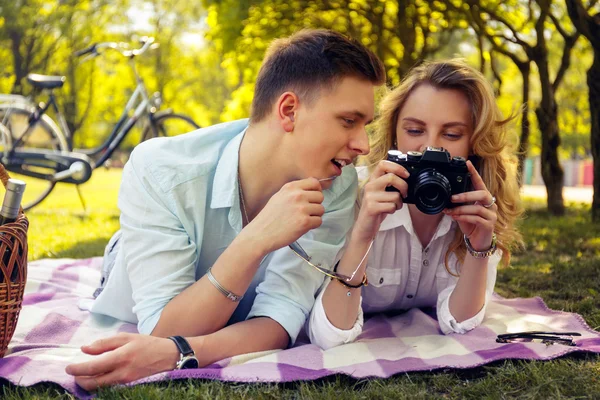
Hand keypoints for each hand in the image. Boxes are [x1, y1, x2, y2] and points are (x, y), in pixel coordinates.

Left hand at [65, 333, 179, 390]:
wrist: (168, 356)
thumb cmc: (147, 344)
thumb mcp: (127, 338)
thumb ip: (104, 344)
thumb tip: (84, 349)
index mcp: (120, 357)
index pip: (92, 367)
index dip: (77, 369)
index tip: (68, 367)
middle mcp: (122, 373)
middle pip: (93, 383)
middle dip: (79, 380)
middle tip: (74, 373)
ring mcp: (125, 382)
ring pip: (100, 388)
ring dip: (88, 383)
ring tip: (84, 375)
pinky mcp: (129, 386)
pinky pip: (109, 388)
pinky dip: (99, 384)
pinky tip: (98, 378)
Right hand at [245, 177, 324, 253]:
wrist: (260, 234)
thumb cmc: (269, 218)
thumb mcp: (279, 196)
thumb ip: (294, 191)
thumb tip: (312, 188)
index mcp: (290, 187)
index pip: (314, 182)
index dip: (316, 190)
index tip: (312, 198)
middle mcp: (297, 195)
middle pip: (320, 196)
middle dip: (315, 204)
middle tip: (306, 212)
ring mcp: (301, 208)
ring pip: (321, 209)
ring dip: (315, 216)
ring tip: (302, 220)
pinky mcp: (304, 222)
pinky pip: (319, 221)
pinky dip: (313, 225)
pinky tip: (302, 226)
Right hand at [353, 160, 409, 241]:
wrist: (364, 226)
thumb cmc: (376, 209)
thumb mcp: (382, 193)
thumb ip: (390, 184)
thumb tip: (407, 179)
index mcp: (373, 180)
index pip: (383, 164)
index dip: (397, 167)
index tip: (406, 175)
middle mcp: (370, 186)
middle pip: (391, 177)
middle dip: (404, 186)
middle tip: (405, 194)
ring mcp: (370, 197)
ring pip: (395, 195)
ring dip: (399, 203)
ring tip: (393, 206)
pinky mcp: (372, 207)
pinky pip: (391, 206)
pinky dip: (394, 210)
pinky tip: (388, 211)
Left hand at [444, 160, 496, 250]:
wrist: (477, 242)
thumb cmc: (471, 225)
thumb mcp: (463, 213)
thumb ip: (458, 205)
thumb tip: (445, 200)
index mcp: (484, 199)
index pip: (480, 183)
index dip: (474, 173)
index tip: (467, 163)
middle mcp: (491, 205)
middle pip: (482, 194)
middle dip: (466, 195)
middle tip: (452, 198)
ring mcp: (492, 215)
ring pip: (477, 208)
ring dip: (461, 209)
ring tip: (450, 211)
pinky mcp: (489, 225)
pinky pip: (476, 219)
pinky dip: (464, 218)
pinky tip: (456, 217)